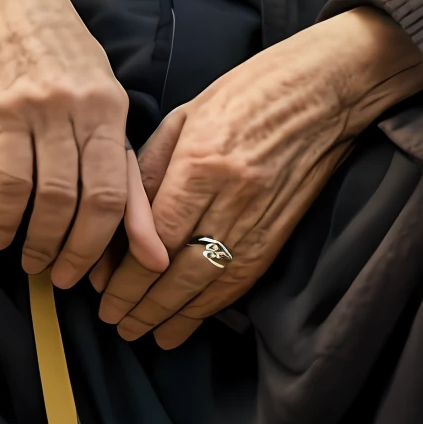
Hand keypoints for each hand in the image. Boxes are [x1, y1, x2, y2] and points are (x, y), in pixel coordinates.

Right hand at [0, 0, 168, 287]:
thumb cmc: (48, 46)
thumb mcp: (91, 87)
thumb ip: (111, 148)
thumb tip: (132, 211)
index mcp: (111, 107)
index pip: (126, 187)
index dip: (125, 240)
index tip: (121, 276)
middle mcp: (82, 110)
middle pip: (92, 202)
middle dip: (81, 253)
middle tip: (66, 279)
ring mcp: (41, 110)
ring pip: (50, 198)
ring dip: (40, 242)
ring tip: (31, 262)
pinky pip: (7, 181)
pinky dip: (3, 218)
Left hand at [92, 7, 422, 348]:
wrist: (322, 91)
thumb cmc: (248, 91)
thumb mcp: (186, 115)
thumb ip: (152, 167)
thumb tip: (122, 220)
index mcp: (201, 162)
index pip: (154, 235)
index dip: (125, 271)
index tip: (100, 288)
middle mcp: (230, 198)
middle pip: (175, 269)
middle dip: (139, 303)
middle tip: (113, 321)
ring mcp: (258, 220)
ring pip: (205, 285)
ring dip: (169, 315)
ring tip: (140, 331)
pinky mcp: (279, 234)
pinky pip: (238, 283)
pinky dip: (208, 309)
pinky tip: (183, 325)